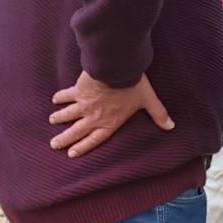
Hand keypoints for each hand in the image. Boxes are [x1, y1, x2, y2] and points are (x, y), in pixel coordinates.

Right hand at [49, 71, 169, 157]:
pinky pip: (66, 96)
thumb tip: (171, 126)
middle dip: (65, 139)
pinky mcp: (78, 91)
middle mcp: (94, 117)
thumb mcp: (148, 101)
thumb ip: (158, 114)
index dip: (83, 147)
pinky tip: (55, 100)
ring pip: (68, 115)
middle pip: (76, 131)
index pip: (94, 139)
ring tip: (52, 121)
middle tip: (54, 144)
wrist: (117, 69)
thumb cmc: (134, 85)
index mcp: (110, 122)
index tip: (71, 153)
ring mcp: (84, 105)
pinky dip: (60, 98)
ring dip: (59, 118)